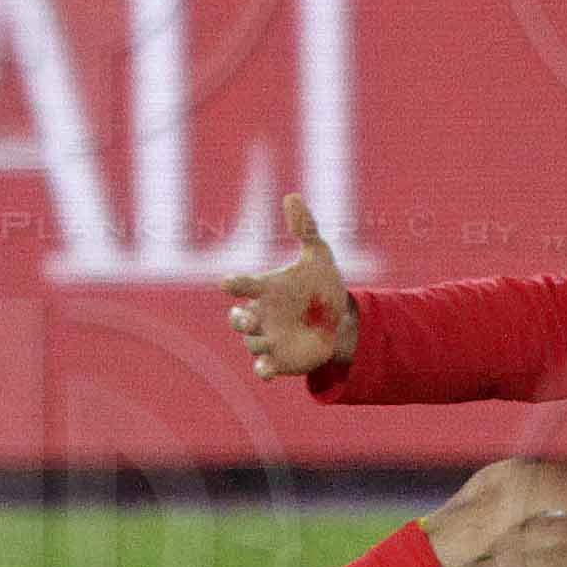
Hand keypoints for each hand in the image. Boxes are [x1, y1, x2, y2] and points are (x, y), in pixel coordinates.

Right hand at [221, 192, 357, 380]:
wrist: (338, 320)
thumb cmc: (320, 285)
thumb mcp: (318, 255)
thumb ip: (305, 228)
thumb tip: (292, 196)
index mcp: (267, 289)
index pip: (245, 285)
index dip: (236, 284)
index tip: (228, 283)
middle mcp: (261, 314)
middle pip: (238, 318)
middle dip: (239, 318)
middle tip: (247, 317)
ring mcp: (267, 338)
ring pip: (252, 342)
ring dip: (257, 342)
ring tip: (268, 343)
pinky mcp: (277, 359)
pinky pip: (263, 367)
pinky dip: (262, 368)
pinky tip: (267, 369)